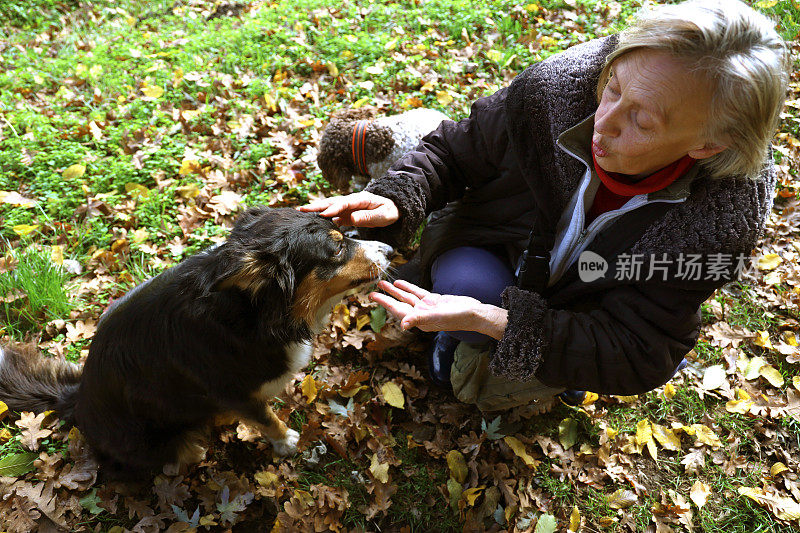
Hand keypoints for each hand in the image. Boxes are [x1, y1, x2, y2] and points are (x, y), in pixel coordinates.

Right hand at [297, 191, 398, 227]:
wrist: (390, 209)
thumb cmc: (389, 211)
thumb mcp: (384, 214)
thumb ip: (369, 216)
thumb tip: (353, 218)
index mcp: (360, 199)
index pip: (344, 203)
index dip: (334, 208)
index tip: (324, 214)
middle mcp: (351, 201)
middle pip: (332, 202)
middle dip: (317, 205)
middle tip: (302, 209)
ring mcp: (347, 208)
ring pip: (329, 208)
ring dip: (316, 210)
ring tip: (301, 213)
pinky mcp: (345, 215)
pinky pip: (332, 216)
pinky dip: (322, 218)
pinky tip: (312, 222)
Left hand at [369, 279, 507, 339]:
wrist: (474, 313)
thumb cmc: (457, 318)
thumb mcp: (437, 317)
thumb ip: (419, 319)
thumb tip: (403, 325)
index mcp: (419, 321)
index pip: (397, 311)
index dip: (384, 303)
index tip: (372, 297)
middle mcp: (421, 315)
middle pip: (399, 304)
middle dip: (386, 297)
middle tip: (372, 291)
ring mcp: (427, 307)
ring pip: (407, 297)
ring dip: (395, 291)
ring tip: (383, 283)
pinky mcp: (434, 300)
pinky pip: (417, 293)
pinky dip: (409, 288)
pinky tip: (400, 283)